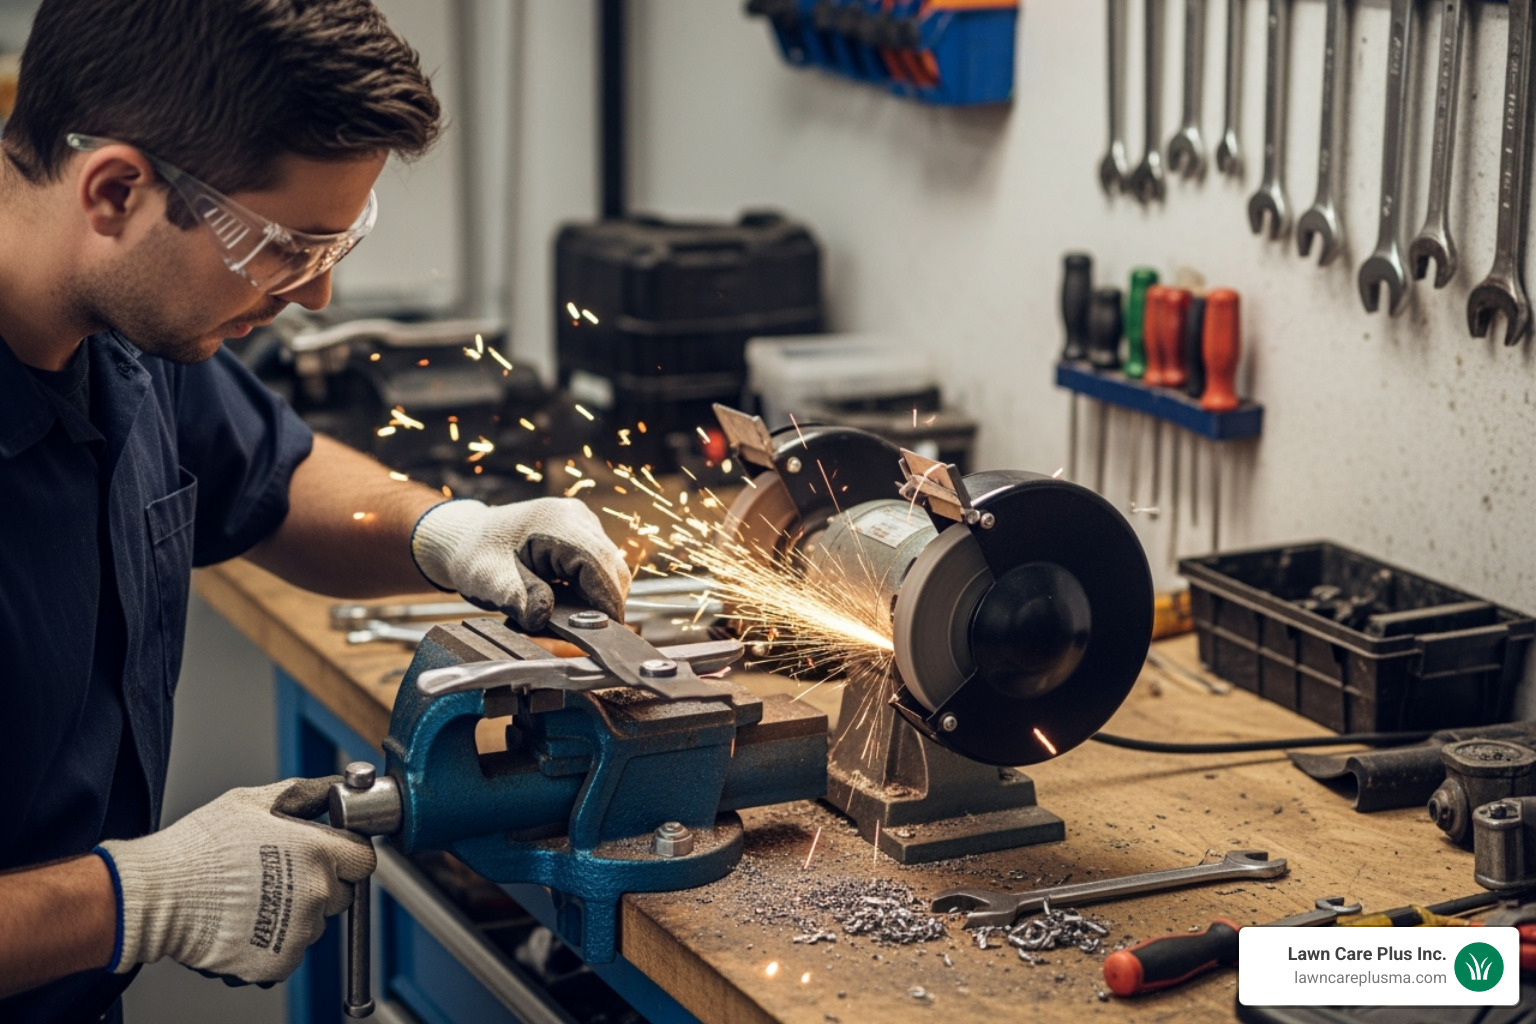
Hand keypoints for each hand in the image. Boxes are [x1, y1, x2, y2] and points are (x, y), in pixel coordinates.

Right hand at [97, 777, 372, 984]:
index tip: (328, 856)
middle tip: (279, 877)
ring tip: (252, 900)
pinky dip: (273, 943)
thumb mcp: (253, 801)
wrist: (156, 897)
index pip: (363, 860)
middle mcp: (316, 893)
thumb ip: (305, 794)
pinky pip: (289, 952)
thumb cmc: (201, 846)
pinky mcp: (279, 961)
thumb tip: (338, 787)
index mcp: (318, 852)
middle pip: (342, 894)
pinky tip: (244, 924)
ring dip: (296, 916)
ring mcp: (299, 931)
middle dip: (321, 886)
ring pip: (314, 925)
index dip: (346, 856)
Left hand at [411, 497, 630, 629]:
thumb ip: (521, 601)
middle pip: (611, 567)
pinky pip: (600, 564)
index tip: (610, 633)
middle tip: (590, 635)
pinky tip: (572, 602)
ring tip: (575, 620)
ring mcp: (582, 522)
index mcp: (556, 523)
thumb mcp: (491, 582)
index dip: (607, 601)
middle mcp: (576, 517)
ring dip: (599, 596)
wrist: (467, 537)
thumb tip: (546, 620)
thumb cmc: (477, 556)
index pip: (598, 565)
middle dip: (604, 603)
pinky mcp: (582, 532)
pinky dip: (591, 587)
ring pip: (610, 567)